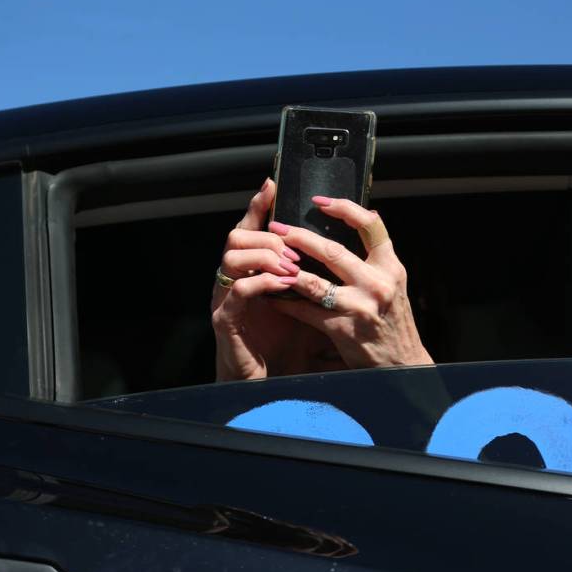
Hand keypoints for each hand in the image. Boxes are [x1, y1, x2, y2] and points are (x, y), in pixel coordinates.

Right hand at [211, 179, 302, 380]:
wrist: (272, 387)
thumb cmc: (290, 344)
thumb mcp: (309, 303)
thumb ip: (316, 276)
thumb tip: (345, 245)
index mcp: (254, 271)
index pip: (253, 228)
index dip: (260, 204)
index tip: (273, 183)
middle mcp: (236, 279)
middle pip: (237, 233)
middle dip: (268, 234)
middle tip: (293, 246)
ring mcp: (227, 298)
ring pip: (231, 255)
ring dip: (264, 256)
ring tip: (291, 268)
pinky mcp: (226, 320)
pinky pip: (238, 290)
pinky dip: (261, 283)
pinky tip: (283, 285)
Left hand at [267, 197, 433, 369]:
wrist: (403, 364)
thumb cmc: (393, 322)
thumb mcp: (393, 284)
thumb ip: (376, 260)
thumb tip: (359, 222)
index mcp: (391, 267)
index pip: (371, 226)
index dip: (345, 208)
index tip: (320, 201)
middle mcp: (377, 283)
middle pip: (332, 250)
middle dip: (299, 237)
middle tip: (277, 227)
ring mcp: (359, 306)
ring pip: (313, 281)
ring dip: (286, 269)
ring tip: (267, 258)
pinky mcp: (343, 329)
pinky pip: (306, 310)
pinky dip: (286, 301)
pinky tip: (270, 294)